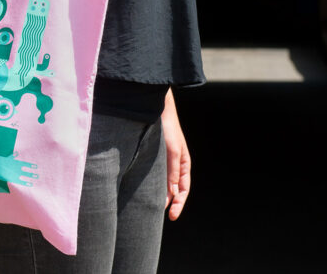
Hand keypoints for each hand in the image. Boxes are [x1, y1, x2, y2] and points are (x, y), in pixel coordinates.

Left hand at [162, 87, 189, 220]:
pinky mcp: (154, 156)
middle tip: (160, 217)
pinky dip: (152, 184)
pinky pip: (154, 174)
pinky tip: (142, 190)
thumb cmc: (166, 128)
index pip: (183, 190)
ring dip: (159, 194)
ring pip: (163, 183)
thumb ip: (172, 170)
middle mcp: (175, 164)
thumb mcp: (171, 150)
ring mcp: (164, 160)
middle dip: (169, 203)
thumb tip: (172, 193)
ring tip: (150, 207)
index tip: (171, 216)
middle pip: (174, 189)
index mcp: (184, 164)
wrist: (155, 109)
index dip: (179, 204)